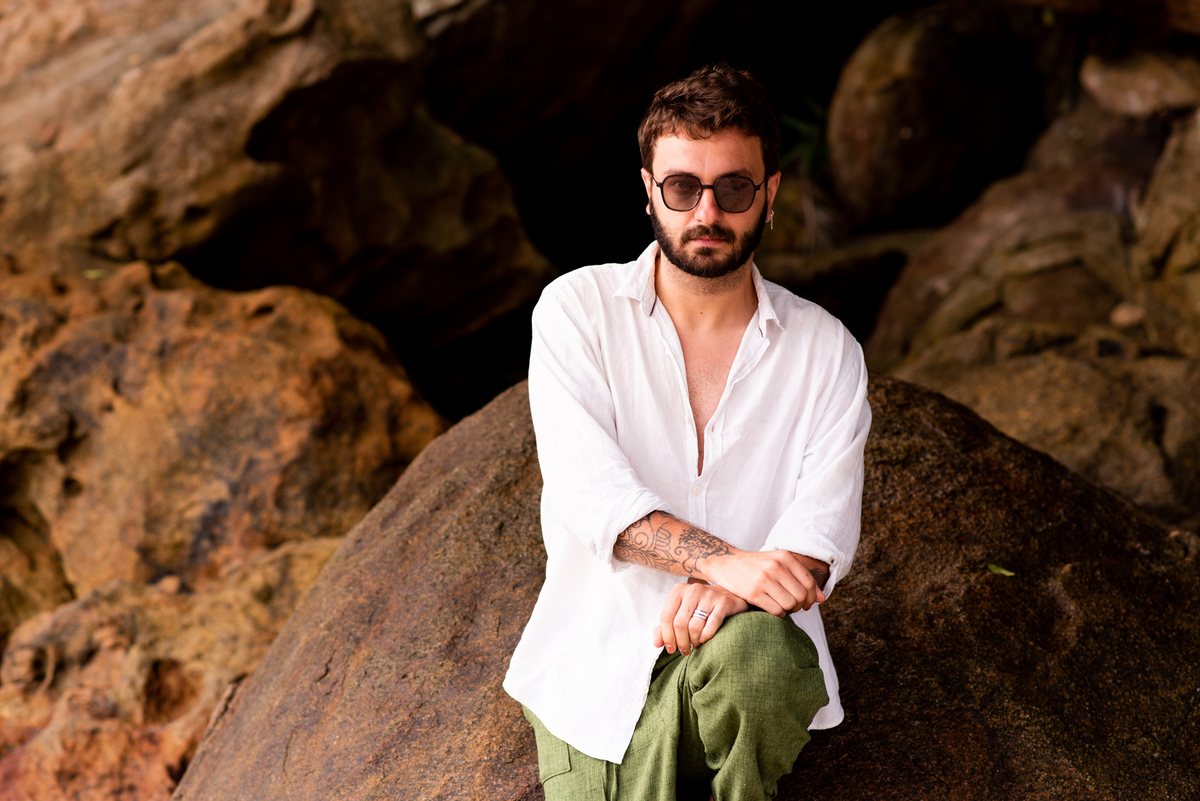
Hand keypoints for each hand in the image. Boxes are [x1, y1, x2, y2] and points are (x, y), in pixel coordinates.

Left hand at [653, 578, 748, 655]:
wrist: (730, 597)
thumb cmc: (701, 608)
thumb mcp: (682, 614)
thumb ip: (667, 627)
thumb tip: (656, 643)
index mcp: (678, 590)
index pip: (666, 617)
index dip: (666, 636)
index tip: (670, 649)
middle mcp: (693, 589)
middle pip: (679, 623)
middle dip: (681, 642)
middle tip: (685, 651)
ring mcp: (709, 594)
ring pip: (694, 626)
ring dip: (694, 641)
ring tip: (696, 644)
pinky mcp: (724, 602)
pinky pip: (712, 624)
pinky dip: (706, 635)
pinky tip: (705, 639)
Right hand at [698, 548, 826, 616]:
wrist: (725, 563)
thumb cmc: (755, 565)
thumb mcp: (777, 563)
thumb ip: (800, 578)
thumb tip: (822, 599)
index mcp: (784, 557)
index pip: (809, 582)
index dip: (812, 596)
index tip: (806, 602)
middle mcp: (775, 566)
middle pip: (801, 595)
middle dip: (800, 605)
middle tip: (793, 606)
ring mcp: (764, 580)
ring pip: (790, 605)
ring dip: (789, 610)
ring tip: (782, 606)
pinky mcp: (753, 593)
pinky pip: (776, 611)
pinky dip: (778, 614)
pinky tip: (772, 609)